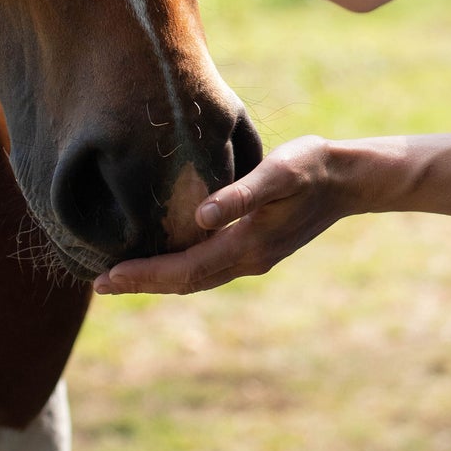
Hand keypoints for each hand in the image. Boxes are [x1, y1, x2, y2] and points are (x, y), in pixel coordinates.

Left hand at [91, 136, 356, 295]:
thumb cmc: (313, 166)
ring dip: (160, 279)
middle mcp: (248, 260)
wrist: (351, 178)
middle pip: (186, 282)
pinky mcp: (258, 246)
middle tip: (99, 284)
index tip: (105, 279)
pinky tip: (166, 254)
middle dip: (142, 283)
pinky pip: (210, 265)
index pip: (184, 270)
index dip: (143, 276)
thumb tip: (201, 217)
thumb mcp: (279, 172)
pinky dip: (181, 266)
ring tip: (123, 275)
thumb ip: (242, 194)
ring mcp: (255, 257)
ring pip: (197, 277)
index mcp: (248, 246)